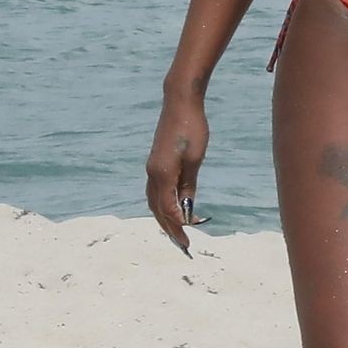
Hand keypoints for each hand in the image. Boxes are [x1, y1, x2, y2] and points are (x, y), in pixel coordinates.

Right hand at [145, 94, 209, 254]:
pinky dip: (162, 205)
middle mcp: (152, 173)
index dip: (178, 225)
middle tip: (185, 245)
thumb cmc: (192, 128)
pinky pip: (155, 191)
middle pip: (157, 209)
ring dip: (164, 218)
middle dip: (170, 228)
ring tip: (178, 232)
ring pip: (153, 201)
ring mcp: (151, 168)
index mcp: (162, 173)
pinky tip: (174, 210)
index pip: (168, 209)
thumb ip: (189, 185)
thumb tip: (187, 209)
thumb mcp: (196, 159)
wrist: (180, 102)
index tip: (190, 238)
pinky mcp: (155, 163)